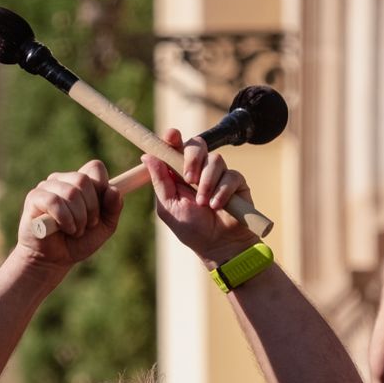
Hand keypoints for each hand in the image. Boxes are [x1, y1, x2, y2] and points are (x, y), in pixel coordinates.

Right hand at [16, 161, 122, 267]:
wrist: (54, 260)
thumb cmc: (78, 242)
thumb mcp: (104, 227)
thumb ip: (113, 209)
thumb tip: (114, 190)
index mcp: (80, 182)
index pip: (95, 167)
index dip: (102, 186)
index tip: (101, 208)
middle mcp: (63, 180)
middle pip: (83, 180)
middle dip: (91, 208)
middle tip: (87, 225)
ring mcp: (47, 187)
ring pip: (70, 192)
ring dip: (78, 217)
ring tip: (75, 231)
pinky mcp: (34, 198)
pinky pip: (53, 201)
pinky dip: (65, 219)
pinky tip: (65, 229)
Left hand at [144, 129, 258, 270]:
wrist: (219, 246)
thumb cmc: (192, 229)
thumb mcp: (169, 206)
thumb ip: (160, 181)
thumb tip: (147, 156)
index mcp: (180, 174)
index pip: (176, 148)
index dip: (173, 138)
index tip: (171, 136)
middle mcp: (200, 170)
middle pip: (197, 145)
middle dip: (193, 158)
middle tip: (189, 179)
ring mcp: (219, 174)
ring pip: (215, 160)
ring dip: (207, 182)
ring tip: (204, 204)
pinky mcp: (236, 182)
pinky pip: (231, 175)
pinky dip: (222, 191)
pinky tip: (217, 206)